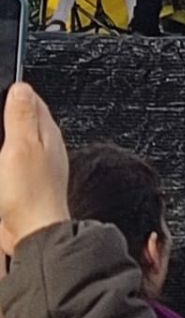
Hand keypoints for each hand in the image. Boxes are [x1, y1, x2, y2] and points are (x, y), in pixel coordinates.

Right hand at [0, 84, 70, 255]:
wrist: (32, 233)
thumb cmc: (31, 194)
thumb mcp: (21, 147)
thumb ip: (21, 117)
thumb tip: (21, 87)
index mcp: (46, 132)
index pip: (32, 100)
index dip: (14, 91)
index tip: (2, 85)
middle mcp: (45, 146)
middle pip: (25, 119)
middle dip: (10, 110)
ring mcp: (36, 165)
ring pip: (18, 139)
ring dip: (7, 132)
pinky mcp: (24, 182)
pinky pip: (12, 160)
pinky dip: (5, 153)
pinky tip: (1, 155)